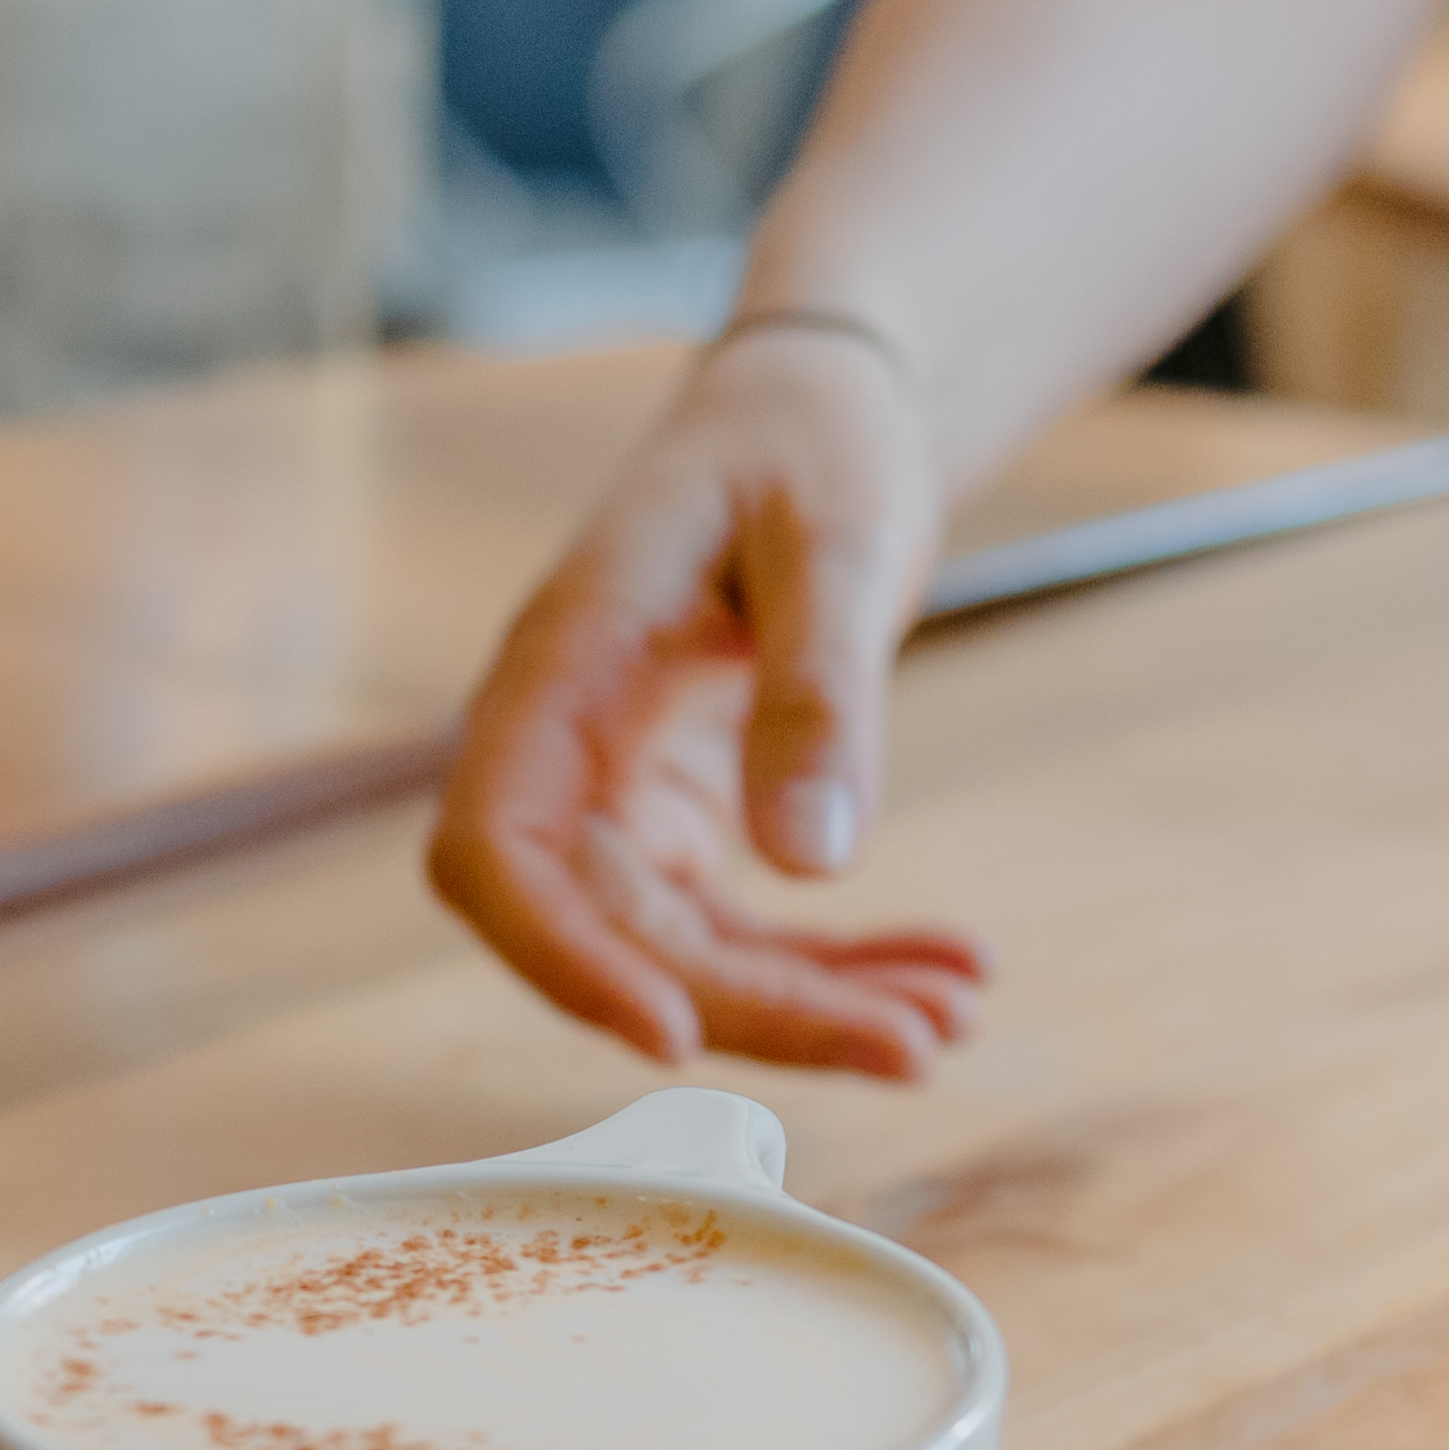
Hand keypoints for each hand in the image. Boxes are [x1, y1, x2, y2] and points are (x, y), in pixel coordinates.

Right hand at [425, 319, 993, 1074]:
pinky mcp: (693, 814)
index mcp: (562, 663)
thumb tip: (811, 866)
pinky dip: (843, 963)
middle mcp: (570, 745)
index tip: (671, 1037)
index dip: (560, 959)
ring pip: (692, 952)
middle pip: (617, 932)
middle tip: (910, 1049)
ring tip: (952, 1019)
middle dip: (758, 1013)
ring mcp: (626, 792)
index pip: (496, 849)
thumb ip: (821, 695)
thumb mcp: (837, 541)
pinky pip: (751, 925)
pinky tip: (949, 971)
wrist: (819, 400)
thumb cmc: (809, 434)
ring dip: (817, 1005)